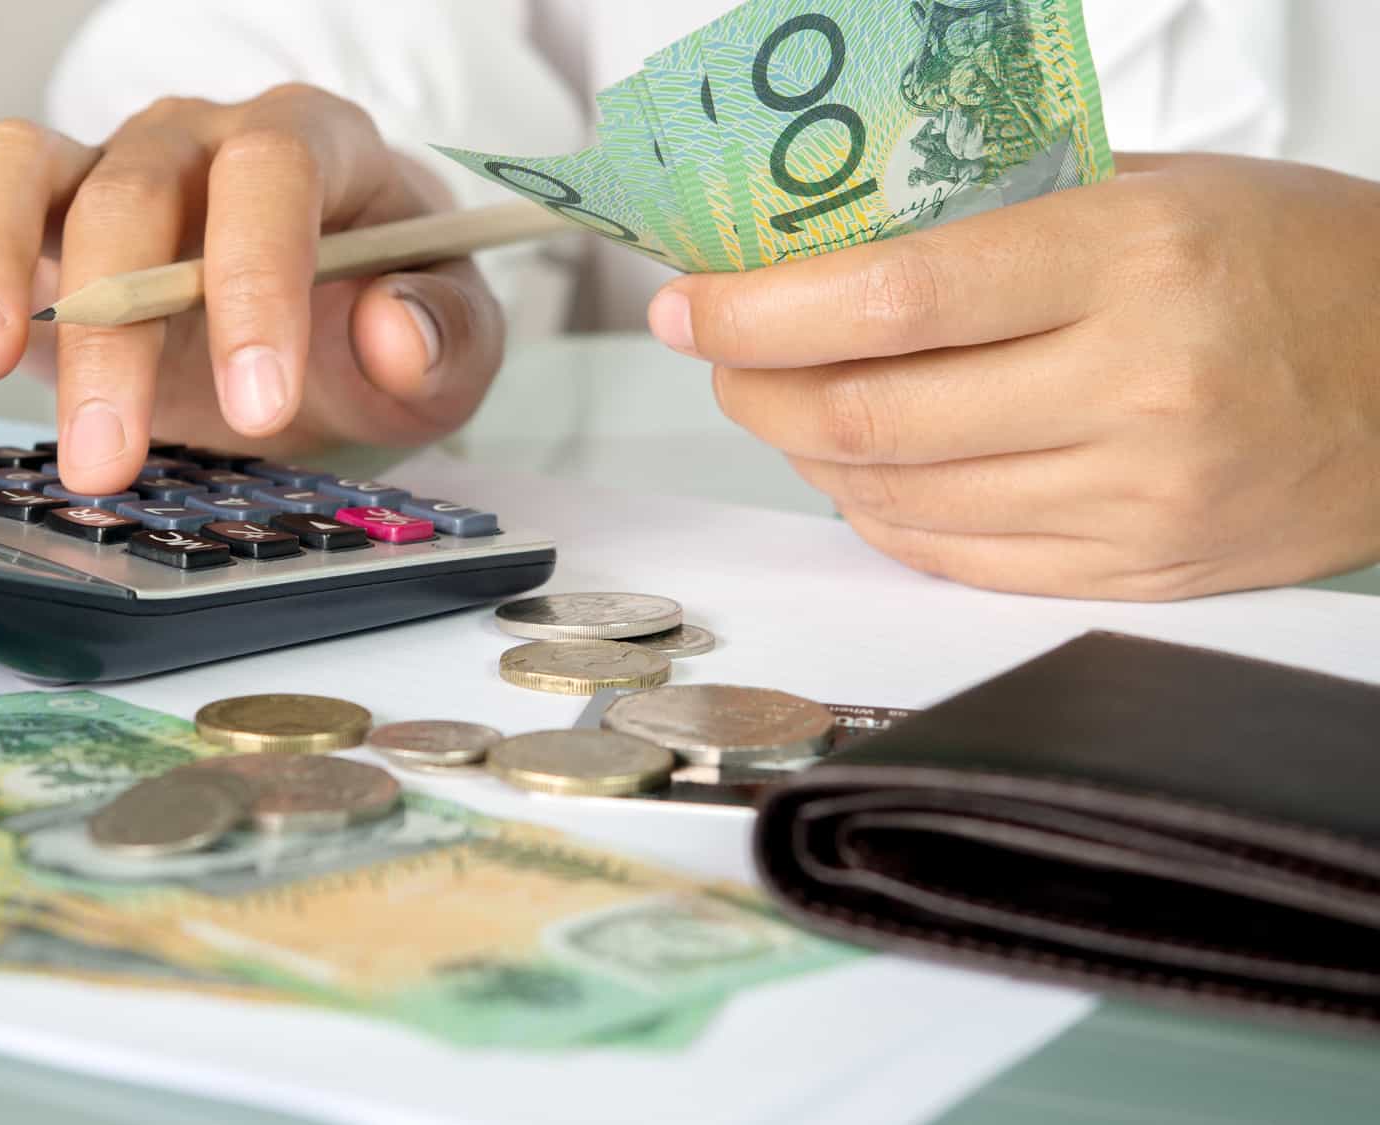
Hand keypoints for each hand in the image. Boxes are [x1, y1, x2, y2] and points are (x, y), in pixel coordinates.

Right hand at [0, 85, 503, 492]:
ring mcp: (96, 175)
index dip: (257, 282)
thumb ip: (441, 338)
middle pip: (132, 190)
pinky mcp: (23, 232)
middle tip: (108, 454)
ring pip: (12, 167)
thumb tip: (394, 331)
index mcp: (309, 146)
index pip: (272, 175)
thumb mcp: (449, 348)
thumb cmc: (377, 321)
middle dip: (114, 328)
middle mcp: (192, 142)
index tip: (257, 404)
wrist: (319, 329)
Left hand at [649, 153, 1379, 599]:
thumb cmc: (1293, 262)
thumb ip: (990, 222)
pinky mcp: (1136, 569)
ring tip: (787, 403)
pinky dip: (881, 513)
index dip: (760, 310)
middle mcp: (1133, 387)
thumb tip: (817, 252)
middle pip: (870, 415)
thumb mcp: (1152, 192)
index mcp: (1131, 261)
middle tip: (720, 355)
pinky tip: (865, 469)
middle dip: (757, 388)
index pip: (891, 298)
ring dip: (808, 453)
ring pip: (897, 497)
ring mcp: (1135, 495)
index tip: (692, 304)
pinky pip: (955, 557)